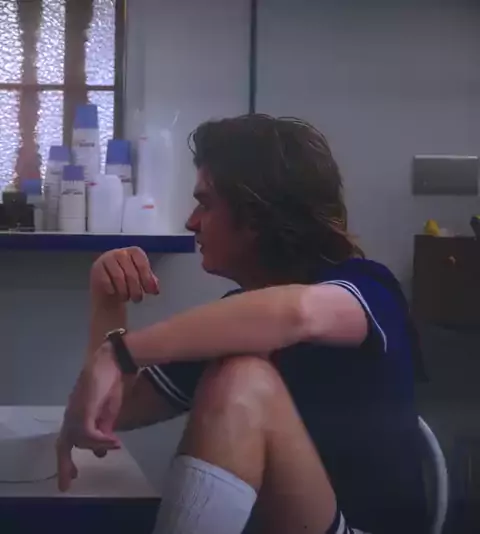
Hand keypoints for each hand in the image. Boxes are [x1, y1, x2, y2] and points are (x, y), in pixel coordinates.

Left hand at [56, 344, 123, 491]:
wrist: (112, 361)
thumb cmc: (110, 382)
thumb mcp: (108, 412)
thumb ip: (103, 430)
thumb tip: (100, 451)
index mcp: (76, 416)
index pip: (68, 442)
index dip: (68, 460)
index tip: (73, 476)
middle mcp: (72, 416)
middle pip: (64, 445)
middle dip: (65, 466)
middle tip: (68, 484)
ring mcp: (77, 412)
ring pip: (80, 439)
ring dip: (98, 445)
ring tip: (115, 444)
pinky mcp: (85, 410)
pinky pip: (88, 433)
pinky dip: (100, 440)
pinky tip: (113, 441)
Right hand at [91, 247, 159, 302]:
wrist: (109, 289)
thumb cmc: (128, 282)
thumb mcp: (142, 280)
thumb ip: (151, 282)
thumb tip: (155, 290)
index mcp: (134, 252)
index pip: (142, 264)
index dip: (147, 279)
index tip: (150, 292)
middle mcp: (120, 252)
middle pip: (131, 273)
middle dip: (136, 290)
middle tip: (137, 299)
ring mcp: (107, 259)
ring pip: (118, 277)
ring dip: (124, 292)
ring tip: (127, 298)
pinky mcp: (96, 268)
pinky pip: (106, 281)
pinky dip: (112, 290)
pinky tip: (114, 293)